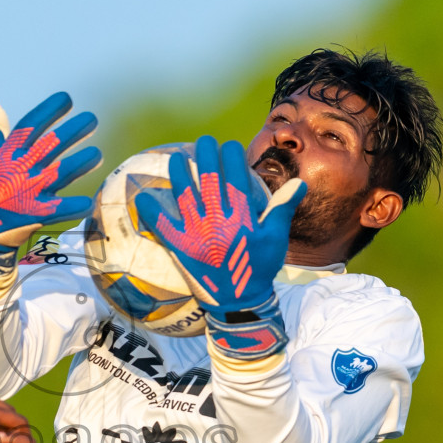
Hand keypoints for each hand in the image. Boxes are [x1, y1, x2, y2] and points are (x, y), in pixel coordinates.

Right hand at [0, 93, 100, 276]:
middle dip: (74, 130)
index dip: (48, 110)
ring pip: (63, 173)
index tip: (66, 98)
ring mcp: (30, 193)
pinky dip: (77, 206)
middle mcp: (20, 170)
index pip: (30, 126)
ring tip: (97, 154)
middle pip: (52, 145)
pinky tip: (90, 201)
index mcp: (8, 154)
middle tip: (92, 120)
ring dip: (83, 162)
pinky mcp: (39, 215)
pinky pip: (64, 209)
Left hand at [136, 135, 305, 359]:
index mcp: (242, 216)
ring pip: (186, 194)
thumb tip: (299, 182)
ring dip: (180, 172)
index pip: (237, 176)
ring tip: (177, 157)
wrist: (239, 302)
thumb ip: (282, 208)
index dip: (232, 156)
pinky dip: (152, 211)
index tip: (229, 145)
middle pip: (210, 178)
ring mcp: (197, 233)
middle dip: (207, 154)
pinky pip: (162, 226)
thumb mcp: (276, 239)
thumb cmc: (259, 269)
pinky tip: (143, 196)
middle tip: (204, 140)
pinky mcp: (181, 247)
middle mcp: (218, 221)